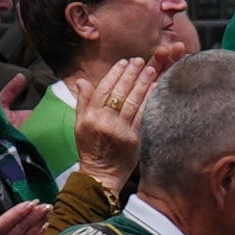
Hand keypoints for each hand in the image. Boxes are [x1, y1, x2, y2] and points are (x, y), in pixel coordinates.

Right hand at [63, 55, 154, 188]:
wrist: (101, 174)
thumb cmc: (90, 149)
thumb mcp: (79, 125)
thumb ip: (82, 101)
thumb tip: (81, 80)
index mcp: (90, 116)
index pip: (104, 89)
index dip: (115, 74)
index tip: (124, 62)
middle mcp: (105, 121)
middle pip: (120, 92)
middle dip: (131, 74)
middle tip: (139, 60)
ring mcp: (120, 130)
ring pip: (133, 101)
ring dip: (142, 83)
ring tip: (150, 69)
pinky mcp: (134, 138)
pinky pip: (143, 115)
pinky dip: (150, 101)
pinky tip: (156, 89)